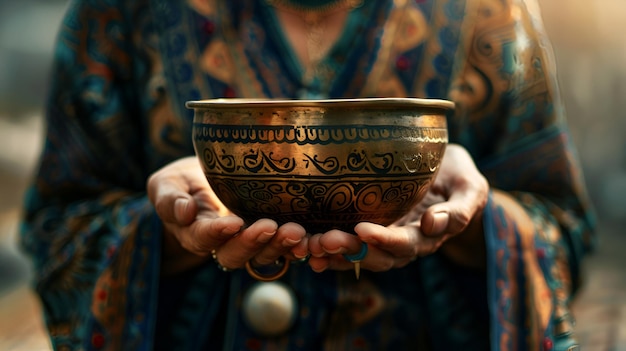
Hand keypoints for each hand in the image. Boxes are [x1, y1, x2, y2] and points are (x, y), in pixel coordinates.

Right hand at [147, 156, 308, 275]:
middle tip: (271, 227)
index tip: (233, 223)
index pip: (204, 238)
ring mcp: (248, 242)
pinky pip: (284, 247)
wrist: (205, 181)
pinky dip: (298, 246)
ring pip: (264, 254)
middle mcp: (223, 244)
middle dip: (255, 244)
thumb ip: (169, 198)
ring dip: (281, 246)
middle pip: (237, 255)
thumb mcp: (167, 184)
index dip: (218, 234)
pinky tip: (312, 236)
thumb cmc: (183, 183)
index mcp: (195, 233)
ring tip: (296, 231)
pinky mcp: (270, 236)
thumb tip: (183, 212)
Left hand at [308, 144, 488, 273]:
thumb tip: (433, 226)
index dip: (384, 240)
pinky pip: (348, 245)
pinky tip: (304, 247)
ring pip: (358, 254)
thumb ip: (458, 210)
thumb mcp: (471, 188)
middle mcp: (403, 243)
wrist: (447, 173)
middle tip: (325, 239)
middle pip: (376, 256)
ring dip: (333, 253)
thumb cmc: (460, 177)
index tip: (362, 229)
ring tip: (308, 245)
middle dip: (350, 250)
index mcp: (429, 236)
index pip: (405, 245)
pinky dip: (327, 250)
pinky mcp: (368, 229)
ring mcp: (384, 237)